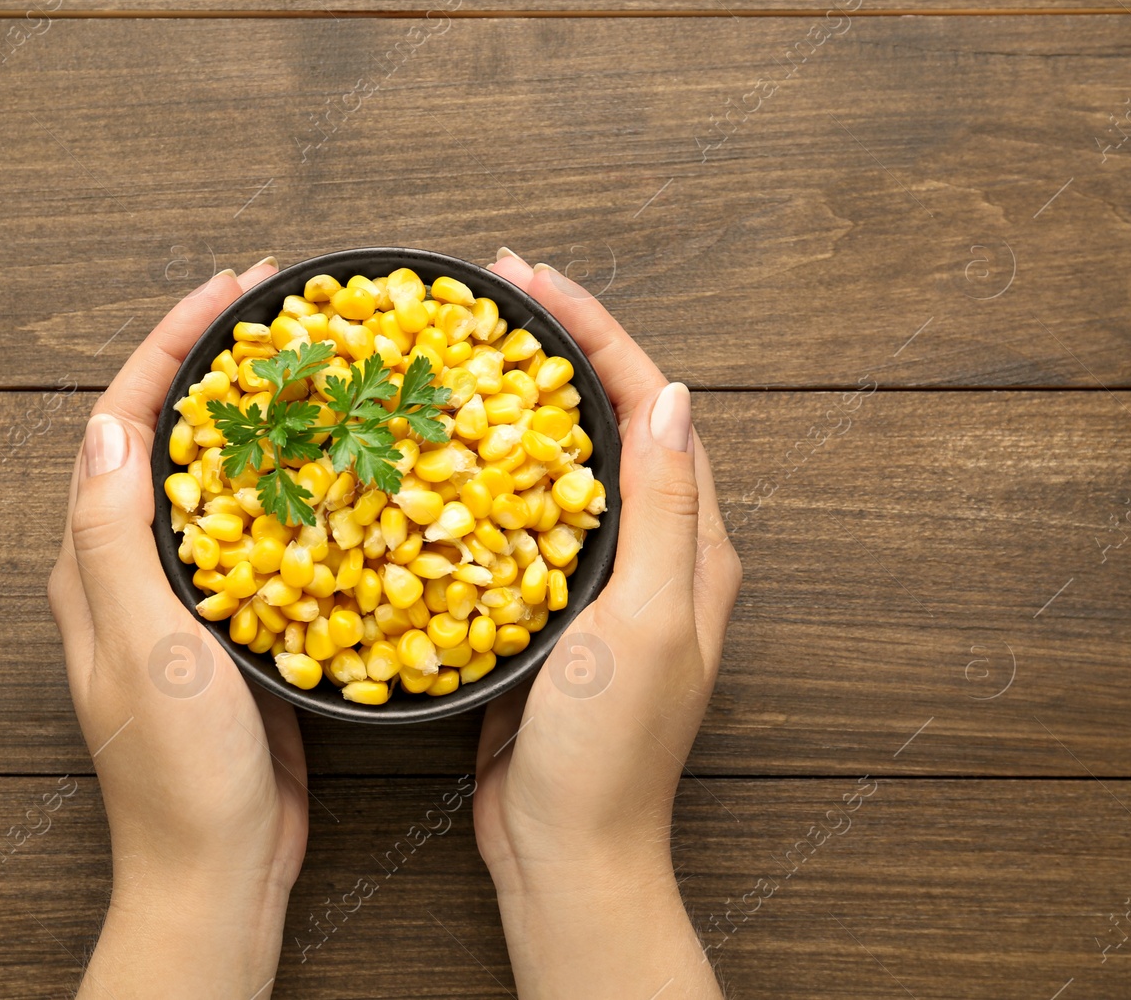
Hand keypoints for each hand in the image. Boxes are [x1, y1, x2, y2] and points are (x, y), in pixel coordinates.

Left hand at [48, 259, 308, 999]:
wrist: (217, 873)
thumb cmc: (177, 774)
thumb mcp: (144, 644)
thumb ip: (115, 536)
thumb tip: (112, 422)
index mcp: (96, 563)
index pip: (124, 423)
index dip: (173, 346)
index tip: (230, 289)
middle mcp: (131, 571)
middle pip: (169, 437)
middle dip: (217, 364)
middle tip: (281, 315)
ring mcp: (184, 600)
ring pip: (220, 481)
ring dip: (261, 418)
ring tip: (317, 370)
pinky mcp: (232, 629)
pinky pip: (262, 535)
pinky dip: (296, 488)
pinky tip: (344, 472)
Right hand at [473, 250, 741, 998]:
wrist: (567, 852)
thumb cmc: (609, 751)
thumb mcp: (642, 621)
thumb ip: (659, 510)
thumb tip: (670, 396)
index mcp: (691, 546)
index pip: (652, 405)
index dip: (596, 332)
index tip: (531, 278)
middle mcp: (655, 554)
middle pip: (612, 420)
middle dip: (558, 348)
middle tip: (492, 299)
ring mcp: (601, 583)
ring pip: (564, 463)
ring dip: (521, 401)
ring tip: (463, 355)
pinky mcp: (552, 612)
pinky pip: (524, 518)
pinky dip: (487, 471)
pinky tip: (439, 456)